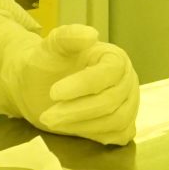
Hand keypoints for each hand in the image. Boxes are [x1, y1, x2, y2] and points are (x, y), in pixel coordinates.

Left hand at [15, 25, 138, 143]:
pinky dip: (95, 135)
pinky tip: (72, 127)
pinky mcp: (123, 125)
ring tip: (54, 121)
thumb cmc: (48, 64)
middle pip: (112, 101)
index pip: (110, 73)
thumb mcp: (51, 46)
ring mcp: (128, 104)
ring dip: (82, 125)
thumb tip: (92, 35)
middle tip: (47, 116)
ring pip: (116, 121)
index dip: (83, 85)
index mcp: (115, 58)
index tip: (54, 93)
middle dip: (76, 111)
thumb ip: (68, 36)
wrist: (40, 86)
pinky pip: (118, 135)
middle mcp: (127, 80)